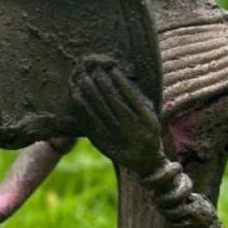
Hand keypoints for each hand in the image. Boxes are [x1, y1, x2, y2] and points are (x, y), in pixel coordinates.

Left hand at [69, 56, 165, 175]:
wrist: (144, 160)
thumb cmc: (147, 130)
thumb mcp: (150, 114)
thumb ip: (138, 97)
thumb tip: (119, 74)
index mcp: (146, 119)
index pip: (130, 94)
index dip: (119, 79)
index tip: (112, 66)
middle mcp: (131, 128)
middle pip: (112, 98)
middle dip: (101, 80)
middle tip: (94, 67)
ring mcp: (115, 135)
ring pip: (98, 108)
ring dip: (89, 90)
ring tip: (84, 76)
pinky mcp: (102, 141)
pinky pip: (88, 121)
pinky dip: (81, 106)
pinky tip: (77, 94)